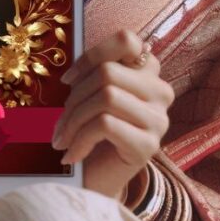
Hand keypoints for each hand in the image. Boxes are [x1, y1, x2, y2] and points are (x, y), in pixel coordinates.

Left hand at [51, 30, 174, 200]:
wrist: (99, 180)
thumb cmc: (93, 134)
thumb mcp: (91, 96)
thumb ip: (91, 75)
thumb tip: (70, 74)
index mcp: (147, 71)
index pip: (127, 40)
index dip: (91, 54)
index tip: (68, 80)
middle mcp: (160, 91)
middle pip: (108, 72)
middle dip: (74, 97)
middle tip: (59, 120)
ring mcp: (158, 118)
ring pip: (106, 97)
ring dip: (73, 120)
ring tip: (61, 138)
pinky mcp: (149, 144)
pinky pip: (106, 125)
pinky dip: (80, 139)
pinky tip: (71, 154)